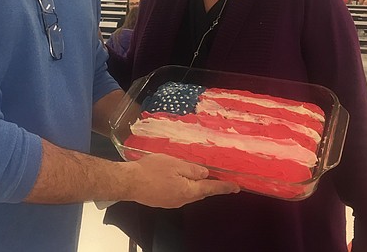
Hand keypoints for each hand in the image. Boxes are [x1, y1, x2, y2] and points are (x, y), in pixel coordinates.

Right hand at [124, 153, 239, 207]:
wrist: (129, 182)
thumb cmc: (151, 170)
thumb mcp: (175, 164)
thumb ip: (192, 169)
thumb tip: (205, 173)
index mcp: (188, 190)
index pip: (211, 189)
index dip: (224, 187)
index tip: (236, 187)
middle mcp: (182, 200)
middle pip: (200, 193)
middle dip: (209, 186)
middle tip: (219, 179)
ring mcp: (171, 202)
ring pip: (189, 193)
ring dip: (195, 186)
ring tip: (197, 175)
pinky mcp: (162, 201)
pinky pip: (178, 194)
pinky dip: (183, 187)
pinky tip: (177, 179)